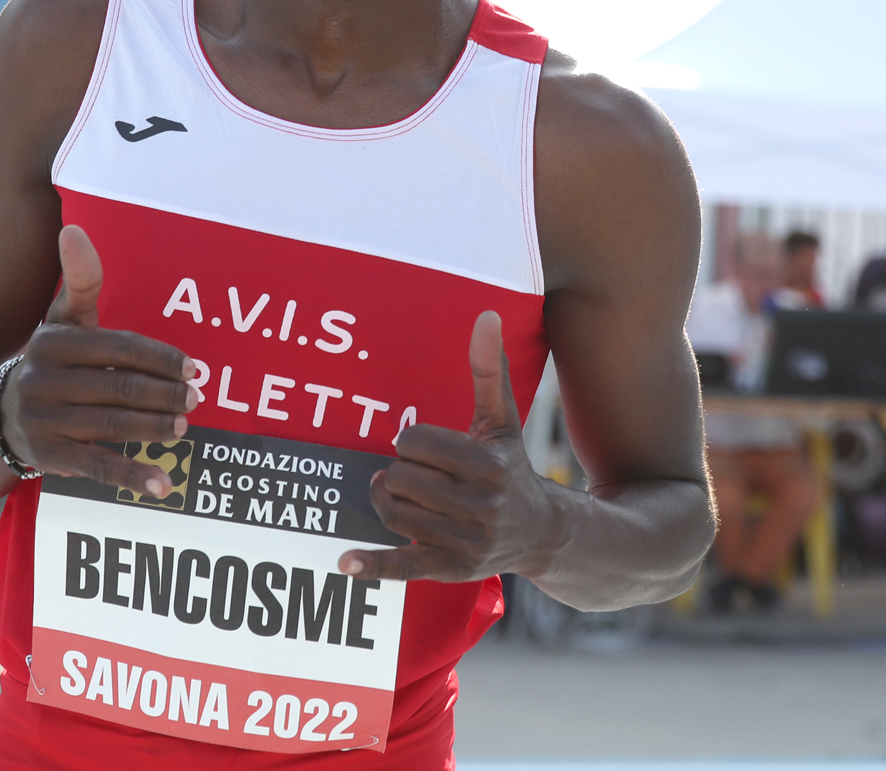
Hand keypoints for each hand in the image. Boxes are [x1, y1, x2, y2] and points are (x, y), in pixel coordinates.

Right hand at [1, 225, 196, 499]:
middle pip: (120, 387)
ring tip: (183, 427)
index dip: (159, 358)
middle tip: (197, 398)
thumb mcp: (59, 322)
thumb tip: (73, 229)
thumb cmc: (47, 362)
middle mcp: (43, 380)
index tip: (192, 368)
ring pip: (113, 425)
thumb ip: (80, 281)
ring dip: (155, 428)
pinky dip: (133, 476)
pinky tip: (164, 485)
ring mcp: (44, 421)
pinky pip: (98, 467)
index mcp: (52, 342)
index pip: (118, 347)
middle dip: (165, 394)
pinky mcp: (49, 458)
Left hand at [338, 312, 560, 582]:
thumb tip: (487, 315)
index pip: (414, 442)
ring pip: (394, 513)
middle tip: (418, 475)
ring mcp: (466, 541)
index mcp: (488, 464)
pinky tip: (345, 563)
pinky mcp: (451, 569)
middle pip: (401, 478)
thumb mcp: (501, 419)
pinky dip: (373, 564)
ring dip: (388, 501)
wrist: (541, 531)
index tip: (428, 450)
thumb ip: (489, 369)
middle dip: (402, 472)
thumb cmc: (509, 466)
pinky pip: (403, 565)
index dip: (412, 442)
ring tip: (400, 494)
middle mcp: (481, 506)